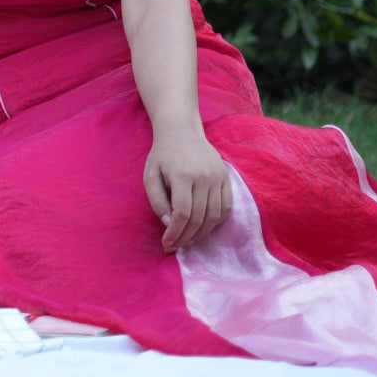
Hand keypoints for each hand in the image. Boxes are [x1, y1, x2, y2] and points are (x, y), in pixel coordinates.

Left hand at [143, 131, 231, 252]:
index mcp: (183, 175)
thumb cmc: (163, 155)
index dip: (175, 233)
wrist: (182, 131)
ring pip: (214, 215)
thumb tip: (169, 224)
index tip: (167, 243)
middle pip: (199, 218)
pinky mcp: (226, 177)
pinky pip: (226, 207)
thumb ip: (157, 201)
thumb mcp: (150, 176)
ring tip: (188, 239)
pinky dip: (216, 221)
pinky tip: (204, 226)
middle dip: (186, 237)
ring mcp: (218, 176)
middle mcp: (204, 176)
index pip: (182, 213)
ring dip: (201, 233)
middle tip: (175, 245)